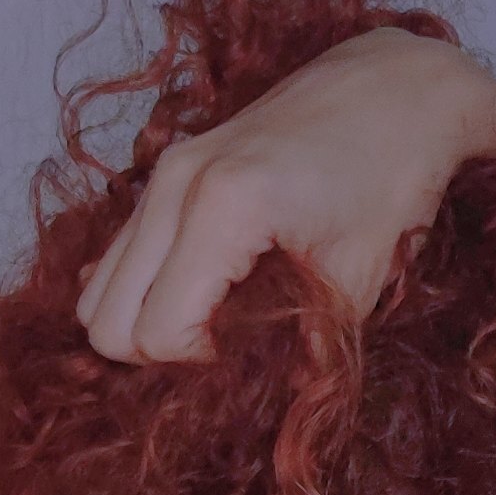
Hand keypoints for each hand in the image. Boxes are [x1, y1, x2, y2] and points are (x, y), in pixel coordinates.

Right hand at [75, 25, 495, 361]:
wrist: (398, 86)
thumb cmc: (392, 176)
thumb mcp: (359, 278)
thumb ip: (305, 348)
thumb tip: (271, 408)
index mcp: (224, 206)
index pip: (157, 332)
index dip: (199, 366)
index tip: (251, 356)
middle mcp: (175, 183)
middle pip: (104, 319)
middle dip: (159, 355)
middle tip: (225, 350)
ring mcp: (163, 170)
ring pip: (97, 290)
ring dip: (146, 323)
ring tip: (215, 323)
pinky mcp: (166, 169)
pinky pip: (119, 255)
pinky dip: (145, 290)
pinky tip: (203, 292)